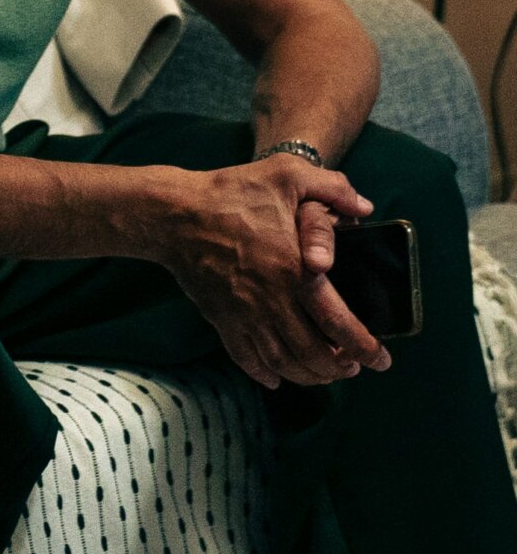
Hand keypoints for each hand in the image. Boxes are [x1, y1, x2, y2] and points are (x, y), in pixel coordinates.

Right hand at [156, 155, 378, 389]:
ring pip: (282, 363)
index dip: (365, 348)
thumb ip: (333, 188)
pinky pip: (245, 357)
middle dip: (339, 368)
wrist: (172, 213)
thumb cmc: (228, 193)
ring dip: (308, 376)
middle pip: (313, 354)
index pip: (340, 324)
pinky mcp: (220, 317)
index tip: (381, 359)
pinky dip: (264, 374)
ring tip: (323, 374)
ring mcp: (244, 314)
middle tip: (352, 367)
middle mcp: (272, 301)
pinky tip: (275, 378)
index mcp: (295, 272)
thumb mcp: (286, 175)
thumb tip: (365, 207)